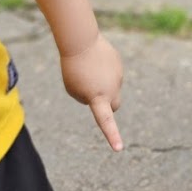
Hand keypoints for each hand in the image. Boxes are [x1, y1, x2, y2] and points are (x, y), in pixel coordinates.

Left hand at [60, 32, 123, 150]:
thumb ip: (87, 98)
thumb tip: (102, 97)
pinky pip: (112, 73)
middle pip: (114, 106)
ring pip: (113, 87)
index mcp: (98, 98)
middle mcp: (112, 89)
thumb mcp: (73, 89)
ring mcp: (118, 76)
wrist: (80, 41)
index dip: (112, 136)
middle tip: (94, 96)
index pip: (106, 121)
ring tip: (89, 71)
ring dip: (103, 84)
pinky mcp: (118, 64)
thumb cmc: (72, 69)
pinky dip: (105, 71)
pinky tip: (96, 61)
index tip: (119, 149)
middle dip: (108, 105)